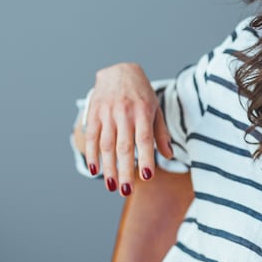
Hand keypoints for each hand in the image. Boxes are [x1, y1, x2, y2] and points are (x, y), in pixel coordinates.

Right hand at [78, 63, 171, 193]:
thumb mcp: (156, 108)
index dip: (146, 158)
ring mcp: (107, 113)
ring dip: (109, 167)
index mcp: (143, 112)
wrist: (119, 70)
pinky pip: (92, 136)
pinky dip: (92, 153)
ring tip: (112, 186)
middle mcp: (125, 113)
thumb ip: (161, 133)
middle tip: (126, 191)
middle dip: (125, 170)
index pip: (145, 139)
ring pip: (106, 145)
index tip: (147, 176)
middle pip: (124, 146)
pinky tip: (95, 169)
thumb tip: (169, 156)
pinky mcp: (94, 113)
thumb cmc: (141, 94)